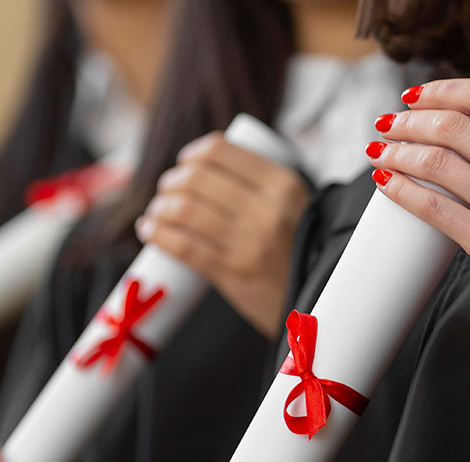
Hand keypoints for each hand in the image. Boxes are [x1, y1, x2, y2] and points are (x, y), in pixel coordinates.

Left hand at [137, 132, 309, 337]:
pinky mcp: (232, 272)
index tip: (186, 163)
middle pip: (197, 178)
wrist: (319, 303)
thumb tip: (211, 167)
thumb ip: (267, 188)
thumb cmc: (303, 253)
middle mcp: (267, 209)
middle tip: (168, 190)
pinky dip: (158, 234)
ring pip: (184, 209)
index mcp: (284, 185)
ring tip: (158, 211)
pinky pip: (183, 246)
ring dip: (160, 207)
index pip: (221, 151)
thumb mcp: (299, 208)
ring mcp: (248, 241)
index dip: (193, 154)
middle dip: (172, 181)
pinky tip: (150, 230)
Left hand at [367, 79, 469, 266]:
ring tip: (380, 150)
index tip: (416, 96)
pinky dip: (401, 189)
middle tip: (388, 124)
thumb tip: (460, 117)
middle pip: (452, 127)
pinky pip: (432, 207)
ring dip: (397, 151)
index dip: (442, 90)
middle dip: (409, 122)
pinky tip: (385, 180)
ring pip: (436, 162)